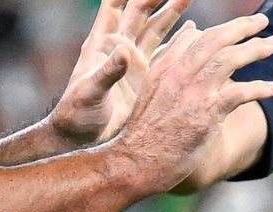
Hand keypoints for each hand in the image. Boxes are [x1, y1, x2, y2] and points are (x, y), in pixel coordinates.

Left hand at [50, 0, 192, 145]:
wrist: (83, 137)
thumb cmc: (78, 115)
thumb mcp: (91, 93)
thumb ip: (108, 72)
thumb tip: (124, 50)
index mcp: (102, 44)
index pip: (113, 6)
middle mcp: (119, 48)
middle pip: (140, 12)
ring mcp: (134, 63)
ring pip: (155, 29)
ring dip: (171, 14)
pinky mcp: (145, 78)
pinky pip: (165, 54)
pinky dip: (179, 42)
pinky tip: (194, 32)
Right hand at [111, 13, 272, 194]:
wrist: (136, 162)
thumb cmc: (146, 131)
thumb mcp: (151, 91)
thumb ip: (169, 62)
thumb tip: (190, 31)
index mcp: (164, 67)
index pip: (196, 38)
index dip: (221, 30)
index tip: (240, 27)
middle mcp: (178, 75)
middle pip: (214, 40)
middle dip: (242, 27)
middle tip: (263, 21)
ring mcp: (192, 94)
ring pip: (228, 60)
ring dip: (256, 50)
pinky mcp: (205, 116)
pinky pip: (239, 94)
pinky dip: (260, 88)